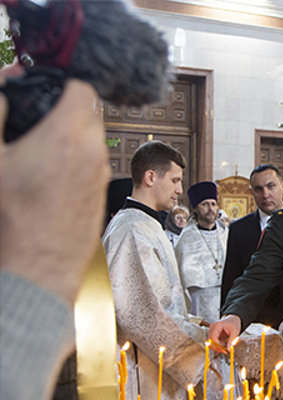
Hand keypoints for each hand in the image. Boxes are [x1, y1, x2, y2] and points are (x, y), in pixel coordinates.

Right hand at [0, 79, 108, 305]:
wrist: (38, 266)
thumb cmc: (12, 215)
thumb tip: (8, 78)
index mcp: (66, 135)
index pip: (82, 88)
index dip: (63, 85)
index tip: (45, 91)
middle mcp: (92, 151)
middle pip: (88, 112)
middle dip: (65, 111)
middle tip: (38, 122)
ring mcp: (100, 173)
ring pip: (93, 138)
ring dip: (72, 136)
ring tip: (41, 152)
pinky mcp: (101, 192)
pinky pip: (94, 163)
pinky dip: (77, 159)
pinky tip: (52, 176)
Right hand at [208, 315, 241, 353]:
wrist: (233, 320)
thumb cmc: (234, 324)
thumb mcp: (235, 332)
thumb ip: (231, 341)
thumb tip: (228, 350)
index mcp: (217, 325)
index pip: (213, 338)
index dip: (217, 345)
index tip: (223, 350)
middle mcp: (212, 328)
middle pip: (210, 341)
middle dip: (217, 348)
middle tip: (225, 352)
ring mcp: (211, 330)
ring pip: (210, 343)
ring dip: (216, 348)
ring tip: (225, 349)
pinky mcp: (212, 333)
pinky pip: (212, 342)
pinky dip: (216, 346)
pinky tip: (223, 346)